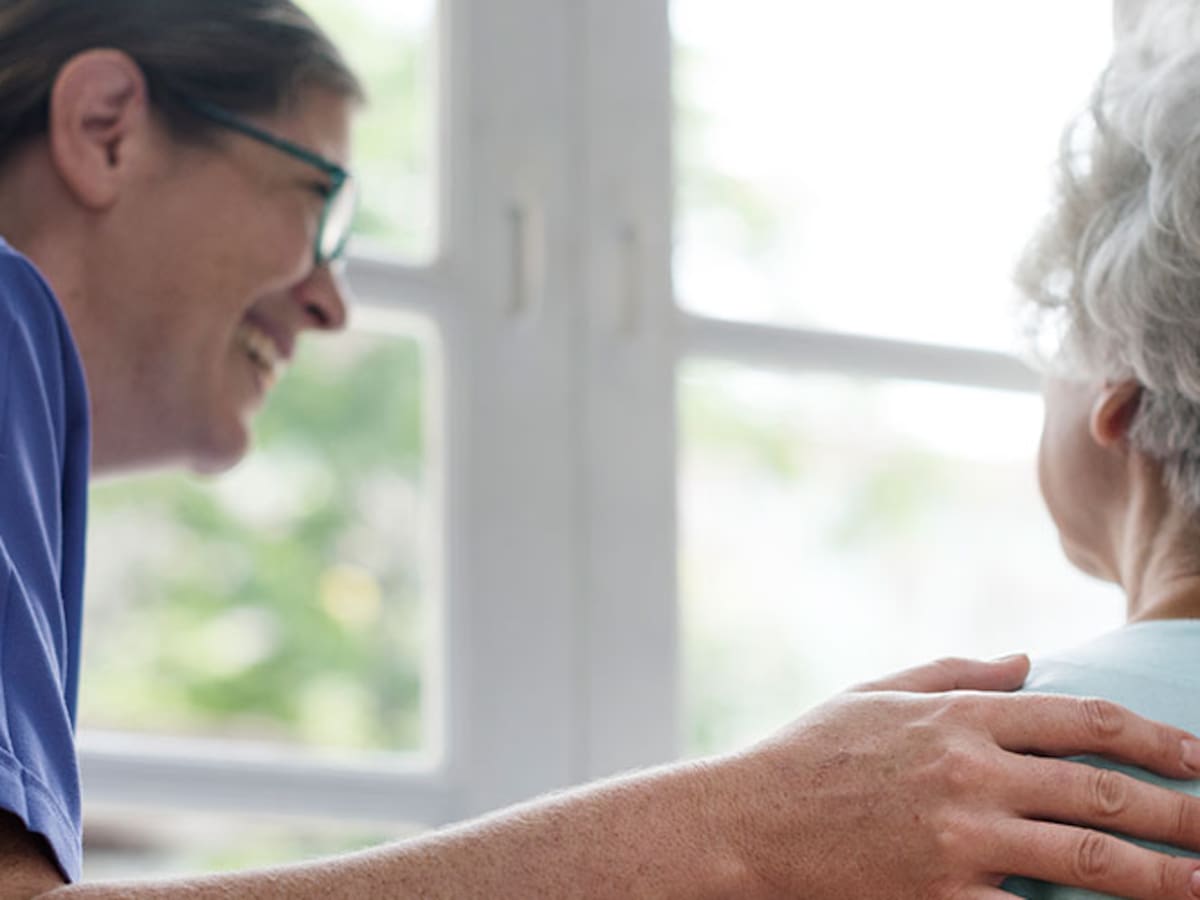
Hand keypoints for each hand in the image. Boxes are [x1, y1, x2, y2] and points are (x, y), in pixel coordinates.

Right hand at [717, 655, 1199, 899]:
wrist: (748, 823)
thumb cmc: (810, 752)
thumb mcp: (876, 693)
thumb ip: (955, 673)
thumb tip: (1026, 661)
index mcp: (958, 719)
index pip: (1080, 720)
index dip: (1153, 737)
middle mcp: (969, 775)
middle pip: (1102, 793)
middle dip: (1182, 811)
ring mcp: (958, 841)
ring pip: (1087, 861)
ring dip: (1161, 876)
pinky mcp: (941, 898)